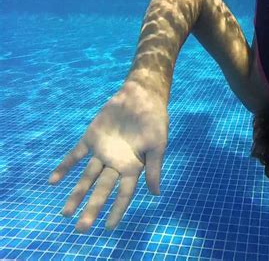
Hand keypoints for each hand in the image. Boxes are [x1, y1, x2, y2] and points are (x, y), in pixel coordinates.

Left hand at [48, 81, 168, 232]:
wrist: (141, 96)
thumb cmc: (155, 121)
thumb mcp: (158, 146)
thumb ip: (154, 168)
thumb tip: (156, 193)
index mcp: (133, 167)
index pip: (124, 194)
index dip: (117, 210)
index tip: (107, 227)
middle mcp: (116, 164)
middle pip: (102, 190)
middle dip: (92, 208)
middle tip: (80, 228)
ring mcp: (102, 152)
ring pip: (87, 177)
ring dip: (76, 193)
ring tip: (64, 213)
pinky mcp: (92, 138)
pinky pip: (76, 155)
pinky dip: (65, 167)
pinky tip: (54, 181)